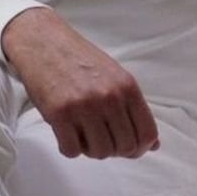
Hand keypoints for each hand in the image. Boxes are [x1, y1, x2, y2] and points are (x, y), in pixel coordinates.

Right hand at [1, 7, 159, 159]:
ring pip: (100, 152)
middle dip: (115, 150)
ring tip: (83, 134)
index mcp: (127, 87)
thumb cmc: (78, 59)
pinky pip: (72, 151)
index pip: (147, 133)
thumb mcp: (114, 76)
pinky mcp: (59, 114)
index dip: (141, 148)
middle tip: (102, 139)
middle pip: (125, 147)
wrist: (43, 42)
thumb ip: (133, 108)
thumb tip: (153, 144)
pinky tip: (67, 133)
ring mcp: (84, 106)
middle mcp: (109, 97)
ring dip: (92, 150)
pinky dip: (70, 148)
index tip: (130, 150)